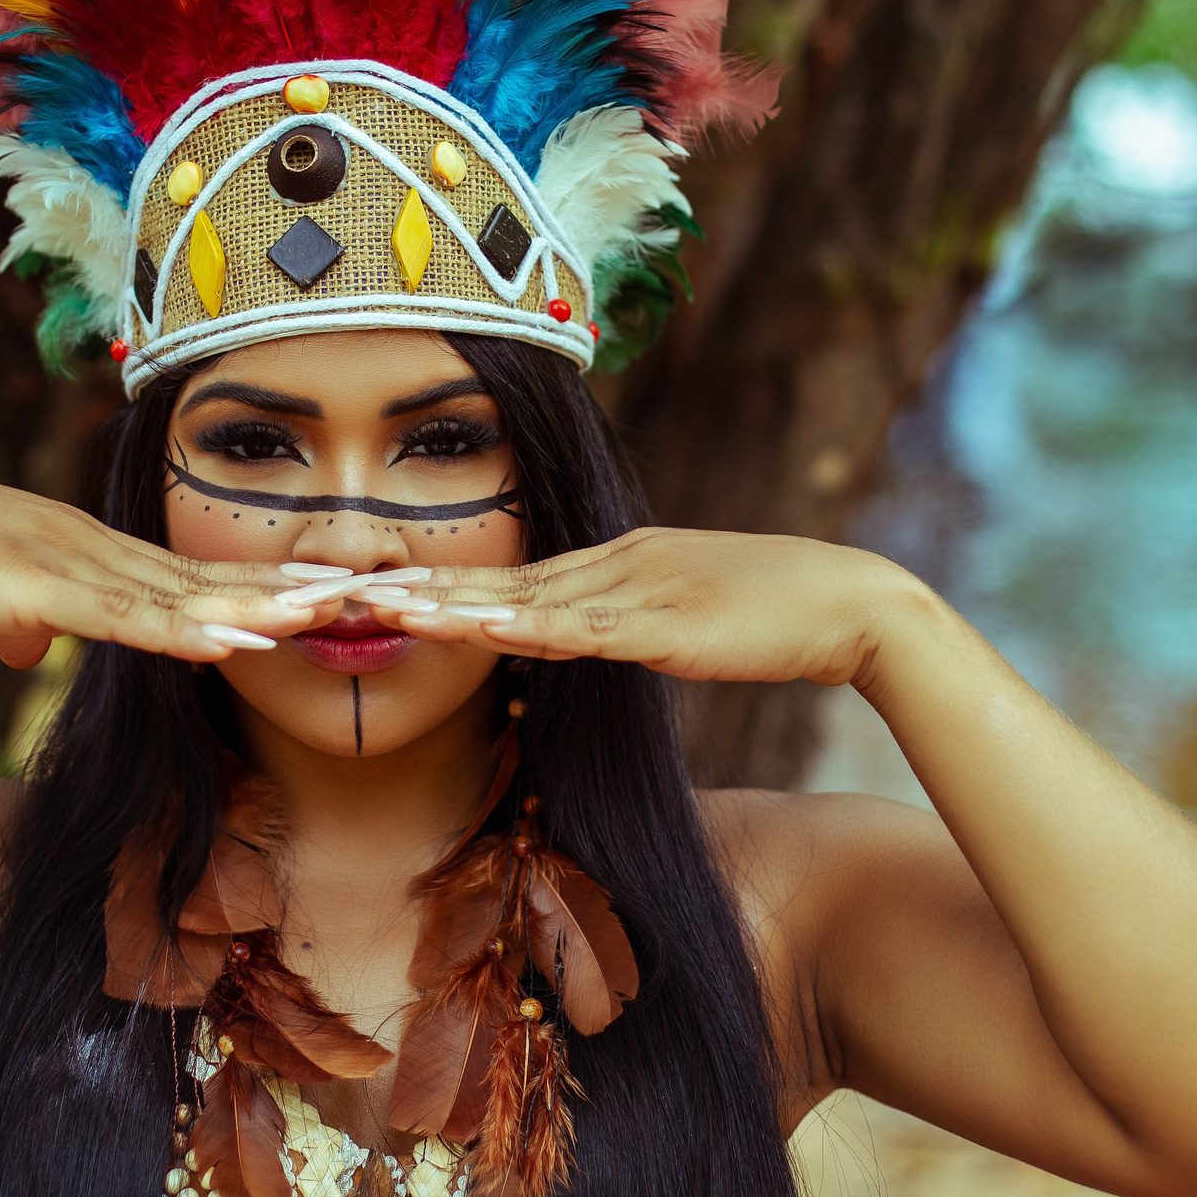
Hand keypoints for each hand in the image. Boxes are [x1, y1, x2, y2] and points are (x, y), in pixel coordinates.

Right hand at [0, 466, 318, 666]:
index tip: (329, 595)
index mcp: (93, 554)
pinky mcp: (31, 589)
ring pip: (178, 596)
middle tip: (366, 597)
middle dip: (287, 591)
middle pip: (208, 579)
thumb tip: (25, 649)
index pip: (196, 574)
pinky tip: (224, 642)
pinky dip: (176, 632)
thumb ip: (19, 623)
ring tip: (323, 619)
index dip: (263, 586)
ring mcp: (68, 565)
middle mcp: (95, 551)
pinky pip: (119, 618)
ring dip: (251, 611)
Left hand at [345, 527, 932, 687]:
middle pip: (500, 580)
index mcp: (616, 561)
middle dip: (419, 590)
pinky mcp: (666, 623)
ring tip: (382, 607)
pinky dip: (528, 627)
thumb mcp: (683, 616)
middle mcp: (614, 563)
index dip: (441, 585)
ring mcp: (638, 588)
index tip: (376, 592)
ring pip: (525, 600)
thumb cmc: (778, 616)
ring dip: (451, 605)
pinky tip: (482, 627)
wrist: (854, 606)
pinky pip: (584, 627)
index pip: (512, 577)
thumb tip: (574, 635)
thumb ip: (627, 621)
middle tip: (342, 594)